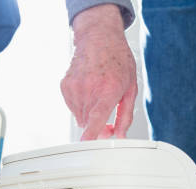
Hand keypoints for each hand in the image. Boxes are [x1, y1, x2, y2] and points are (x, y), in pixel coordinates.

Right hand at [61, 4, 137, 140]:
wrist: (98, 37)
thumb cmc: (117, 60)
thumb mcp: (130, 87)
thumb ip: (126, 115)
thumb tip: (121, 136)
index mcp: (108, 89)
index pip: (97, 117)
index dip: (91, 133)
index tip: (85, 143)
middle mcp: (89, 89)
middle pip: (89, 123)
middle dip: (98, 126)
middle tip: (109, 115)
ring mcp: (74, 88)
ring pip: (80, 117)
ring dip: (89, 114)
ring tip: (98, 94)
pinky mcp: (65, 87)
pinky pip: (72, 107)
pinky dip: (81, 104)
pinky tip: (88, 89)